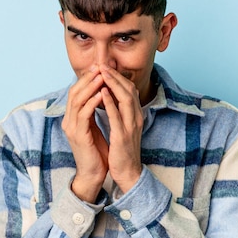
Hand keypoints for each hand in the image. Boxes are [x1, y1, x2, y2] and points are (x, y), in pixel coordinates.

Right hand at [62, 65, 108, 201]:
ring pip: (77, 100)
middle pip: (74, 92)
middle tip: (100, 67)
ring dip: (90, 87)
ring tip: (102, 76)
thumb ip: (93, 112)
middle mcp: (68, 121)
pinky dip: (92, 102)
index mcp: (72, 118)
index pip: (76, 92)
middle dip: (87, 78)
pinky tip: (101, 94)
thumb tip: (101, 93)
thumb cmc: (97, 151)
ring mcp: (71, 128)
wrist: (94, 174)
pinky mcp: (78, 136)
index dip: (86, 79)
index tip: (99, 68)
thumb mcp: (94, 127)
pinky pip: (83, 114)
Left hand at [99, 64, 143, 192]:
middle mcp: (136, 118)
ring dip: (113, 83)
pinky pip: (117, 115)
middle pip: (129, 89)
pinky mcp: (123, 136)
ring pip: (125, 98)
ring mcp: (131, 126)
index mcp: (135, 116)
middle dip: (115, 75)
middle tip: (103, 64)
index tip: (106, 67)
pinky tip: (101, 92)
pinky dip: (109, 102)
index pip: (129, 89)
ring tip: (102, 72)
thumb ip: (118, 113)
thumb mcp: (122, 128)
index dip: (118, 77)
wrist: (128, 173)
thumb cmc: (121, 151)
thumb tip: (108, 96)